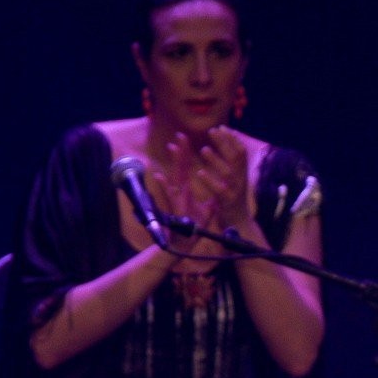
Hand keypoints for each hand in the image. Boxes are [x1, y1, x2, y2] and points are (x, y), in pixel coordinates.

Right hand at [149, 135, 222, 255]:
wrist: (186, 242)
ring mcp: (176, 198)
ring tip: (171, 147)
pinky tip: (159, 176)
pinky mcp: (175, 207)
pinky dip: (164, 185)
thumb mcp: (207, 211)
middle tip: (180, 135)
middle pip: (180, 167)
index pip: (186, 168)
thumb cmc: (194, 226)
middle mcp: (180, 190)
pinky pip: (169, 195)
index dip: (186, 154)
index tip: (187, 138)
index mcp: (186, 189)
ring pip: (174, 176)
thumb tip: (218, 194)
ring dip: (173, 163)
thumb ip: (211, 201)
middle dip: (181, 151)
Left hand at [191, 126, 252, 228]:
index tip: (222, 127)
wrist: (240, 226)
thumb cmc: (234, 202)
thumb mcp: (236, 182)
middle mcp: (241, 181)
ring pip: (228, 173)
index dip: (233, 139)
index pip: (241, 152)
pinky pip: (219, 190)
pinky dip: (210, 180)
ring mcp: (235, 191)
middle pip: (236, 158)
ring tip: (204, 150)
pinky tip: (200, 172)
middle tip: (213, 130)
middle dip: (225, 143)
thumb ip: (233, 167)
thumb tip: (230, 149)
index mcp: (241, 175)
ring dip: (216, 160)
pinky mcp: (227, 203)